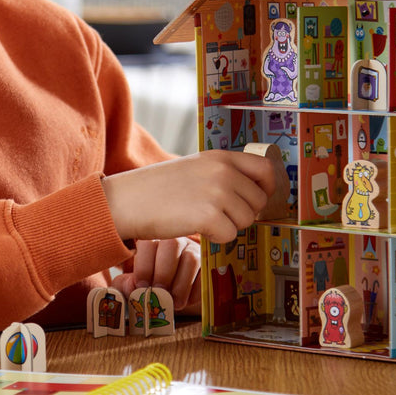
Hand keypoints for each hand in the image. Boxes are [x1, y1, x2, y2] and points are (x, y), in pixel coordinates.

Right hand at [101, 150, 289, 244]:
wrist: (128, 200)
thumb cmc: (159, 188)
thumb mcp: (196, 168)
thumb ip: (224, 174)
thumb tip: (257, 193)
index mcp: (221, 157)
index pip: (266, 169)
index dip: (267, 188)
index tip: (259, 199)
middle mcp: (223, 172)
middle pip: (259, 200)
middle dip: (243, 213)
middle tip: (218, 214)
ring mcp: (218, 193)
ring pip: (246, 220)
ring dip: (229, 226)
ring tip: (203, 218)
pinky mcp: (209, 217)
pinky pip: (230, 235)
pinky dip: (216, 237)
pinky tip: (196, 228)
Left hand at [111, 237, 201, 312]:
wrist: (169, 287)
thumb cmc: (148, 282)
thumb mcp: (133, 282)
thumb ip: (127, 284)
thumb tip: (132, 287)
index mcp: (152, 240)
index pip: (149, 243)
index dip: (144, 266)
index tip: (141, 287)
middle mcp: (175, 240)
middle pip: (172, 245)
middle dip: (164, 273)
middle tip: (159, 293)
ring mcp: (193, 250)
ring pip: (191, 259)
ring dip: (181, 285)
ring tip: (174, 303)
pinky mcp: (207, 265)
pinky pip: (205, 274)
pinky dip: (196, 291)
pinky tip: (186, 301)